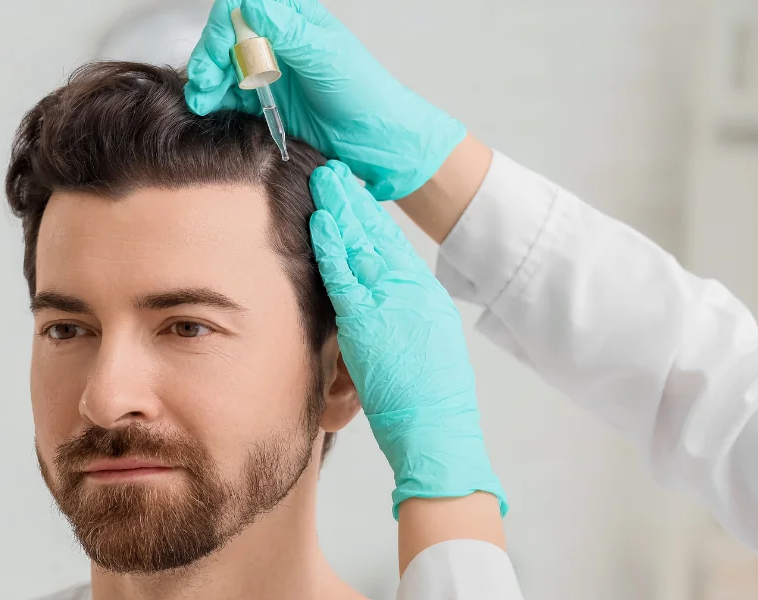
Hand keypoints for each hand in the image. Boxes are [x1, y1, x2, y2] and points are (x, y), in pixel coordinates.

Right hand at [186, 0, 465, 200]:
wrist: (374, 139)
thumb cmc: (362, 91)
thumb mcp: (326, 55)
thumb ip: (288, 31)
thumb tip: (251, 4)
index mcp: (294, 17)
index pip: (245, 7)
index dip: (226, 25)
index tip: (223, 49)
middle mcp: (276, 40)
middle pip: (227, 35)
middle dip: (210, 55)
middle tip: (203, 81)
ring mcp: (267, 70)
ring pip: (222, 65)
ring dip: (205, 79)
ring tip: (201, 100)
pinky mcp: (261, 100)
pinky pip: (227, 94)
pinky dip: (212, 99)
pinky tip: (207, 108)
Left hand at [309, 160, 506, 516]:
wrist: (437, 432)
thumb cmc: (425, 404)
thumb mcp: (418, 350)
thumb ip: (398, 321)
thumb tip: (376, 311)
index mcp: (425, 298)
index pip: (394, 247)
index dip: (372, 218)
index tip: (354, 193)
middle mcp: (413, 292)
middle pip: (380, 236)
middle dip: (355, 202)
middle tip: (336, 173)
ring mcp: (394, 304)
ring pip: (363, 247)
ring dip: (341, 213)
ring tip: (325, 183)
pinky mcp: (372, 321)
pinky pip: (347, 276)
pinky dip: (332, 247)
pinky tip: (320, 223)